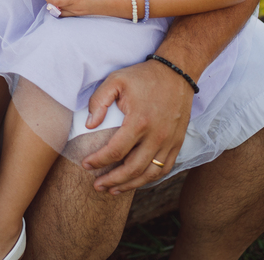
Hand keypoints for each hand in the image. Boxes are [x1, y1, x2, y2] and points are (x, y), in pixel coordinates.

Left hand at [81, 59, 192, 193]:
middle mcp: (156, 136)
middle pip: (132, 169)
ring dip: (130, 185)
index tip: (86, 165)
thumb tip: (89, 125)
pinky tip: (136, 181)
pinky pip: (164, 168)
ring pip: (150, 174)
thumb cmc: (143, 77)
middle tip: (97, 186)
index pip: (115, 151)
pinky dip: (149, 179)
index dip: (98, 161)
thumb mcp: (115, 80)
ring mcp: (169, 142)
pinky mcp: (177, 143)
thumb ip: (99, 101)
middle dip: (112, 181)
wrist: (177, 73)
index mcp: (139, 122)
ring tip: (113, 190)